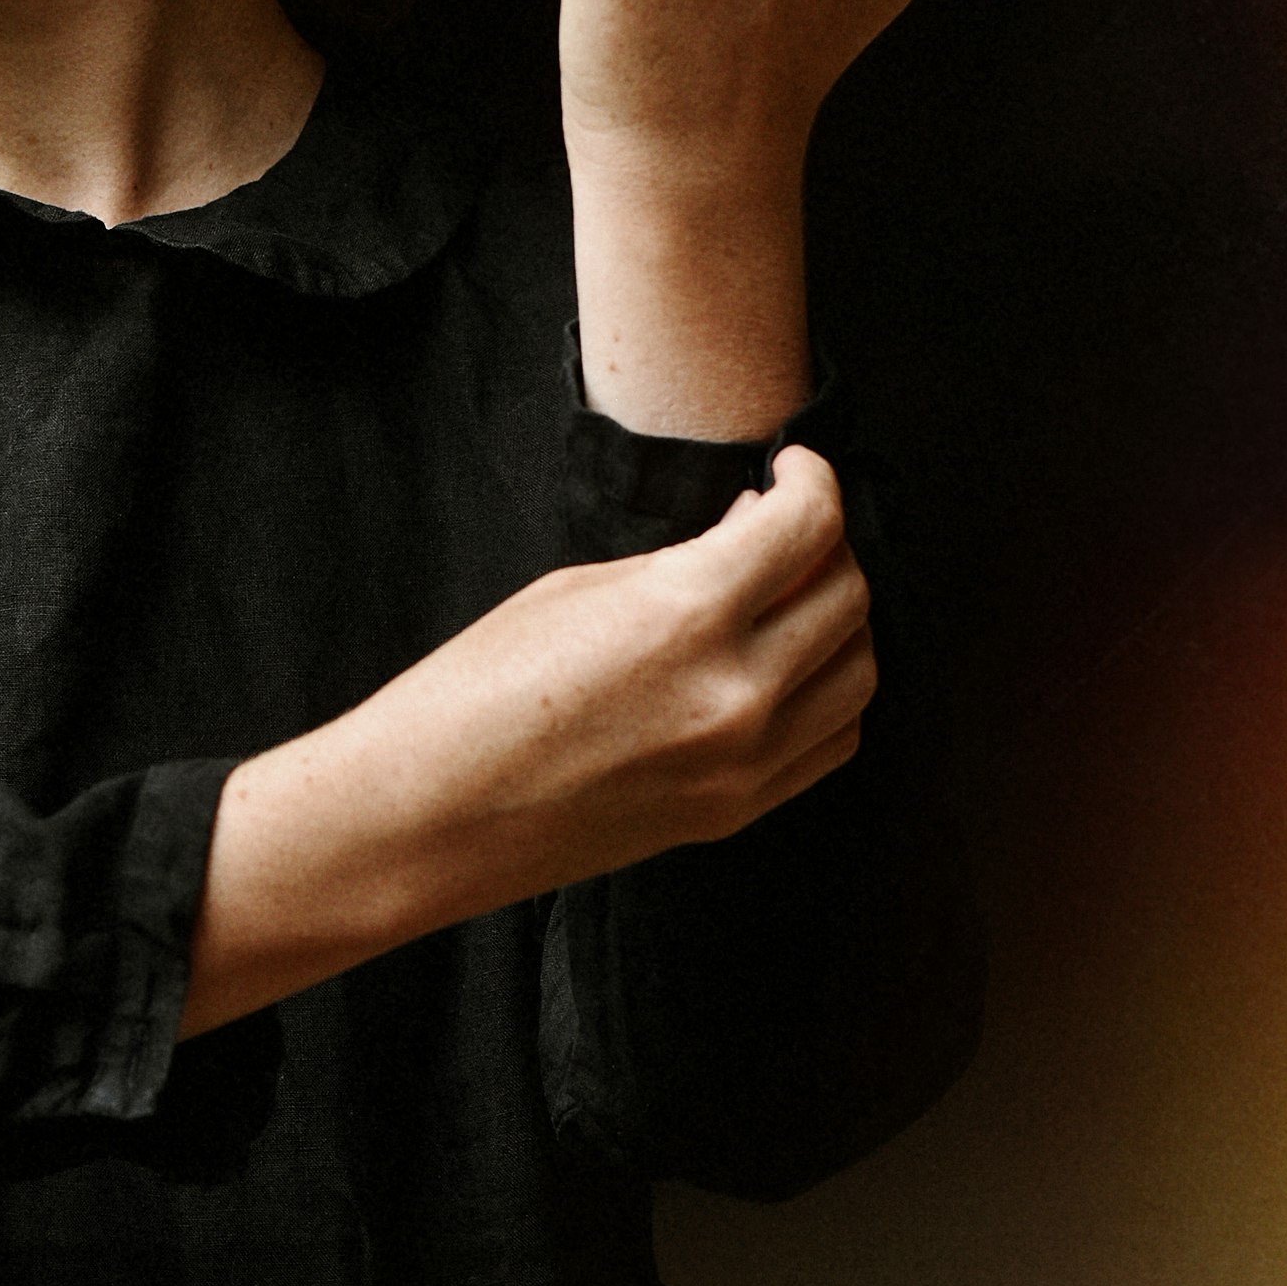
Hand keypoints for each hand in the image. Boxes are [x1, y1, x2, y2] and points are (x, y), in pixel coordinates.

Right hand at [183, 446, 871, 1031]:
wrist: (427, 817)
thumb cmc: (474, 692)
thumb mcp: (577, 592)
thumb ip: (684, 563)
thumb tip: (753, 536)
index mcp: (686, 615)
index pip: (809, 526)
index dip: (814, 478)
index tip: (795, 467)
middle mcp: (736, 693)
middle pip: (849, 595)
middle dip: (828, 544)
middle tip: (784, 527)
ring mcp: (743, 764)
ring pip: (858, 672)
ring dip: (839, 619)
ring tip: (788, 596)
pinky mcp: (735, 812)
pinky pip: (831, 740)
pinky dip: (829, 691)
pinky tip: (784, 666)